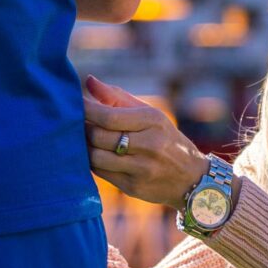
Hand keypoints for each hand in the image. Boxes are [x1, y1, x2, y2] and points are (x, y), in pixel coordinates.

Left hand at [83, 76, 203, 211]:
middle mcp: (150, 144)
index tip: (76, 104)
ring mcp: (142, 168)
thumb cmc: (164, 139)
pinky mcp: (133, 187)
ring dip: (85, 148)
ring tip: (87, 140)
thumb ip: (117, 97)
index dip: (86, 110)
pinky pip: (101, 173)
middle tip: (79, 124)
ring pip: (96, 157)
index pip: (108, 116)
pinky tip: (96, 155)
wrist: (191, 178)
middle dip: (84, 129)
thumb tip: (88, 81)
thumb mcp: (150, 114)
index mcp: (153, 120)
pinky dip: (93, 162)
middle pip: (99, 136)